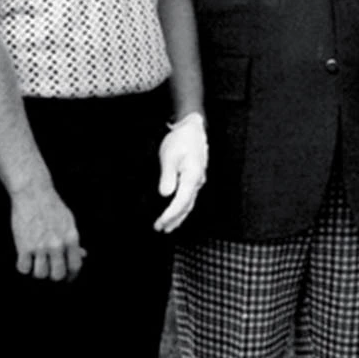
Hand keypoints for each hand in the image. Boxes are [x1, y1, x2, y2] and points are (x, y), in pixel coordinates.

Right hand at [10, 184, 84, 280]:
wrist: (32, 192)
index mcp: (71, 238)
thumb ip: (74, 240)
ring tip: (36, 262)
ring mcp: (40, 246)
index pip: (75, 266)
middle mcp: (57, 245)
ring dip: (38, 271)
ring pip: (40, 275)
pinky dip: (23, 266)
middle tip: (49, 269)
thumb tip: (83, 255)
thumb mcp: (68, 221)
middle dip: (53, 275)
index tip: (67, 278)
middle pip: (57, 275)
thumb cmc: (52, 207)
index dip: (71, 275)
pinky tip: (25, 258)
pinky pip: (23, 269)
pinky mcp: (24, 246)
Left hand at [154, 112, 208, 232]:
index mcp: (192, 176)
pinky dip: (182, 207)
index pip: (181, 202)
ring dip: (179, 216)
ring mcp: (198, 180)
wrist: (192, 128)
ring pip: (189, 204)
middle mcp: (198, 181)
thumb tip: (165, 194)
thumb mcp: (170, 155)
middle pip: (186, 206)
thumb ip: (168, 176)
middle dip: (174, 219)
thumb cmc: (181, 139)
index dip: (170, 215)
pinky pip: (189, 197)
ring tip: (168, 227)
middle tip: (160, 229)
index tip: (160, 223)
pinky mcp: (194, 178)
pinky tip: (177, 212)